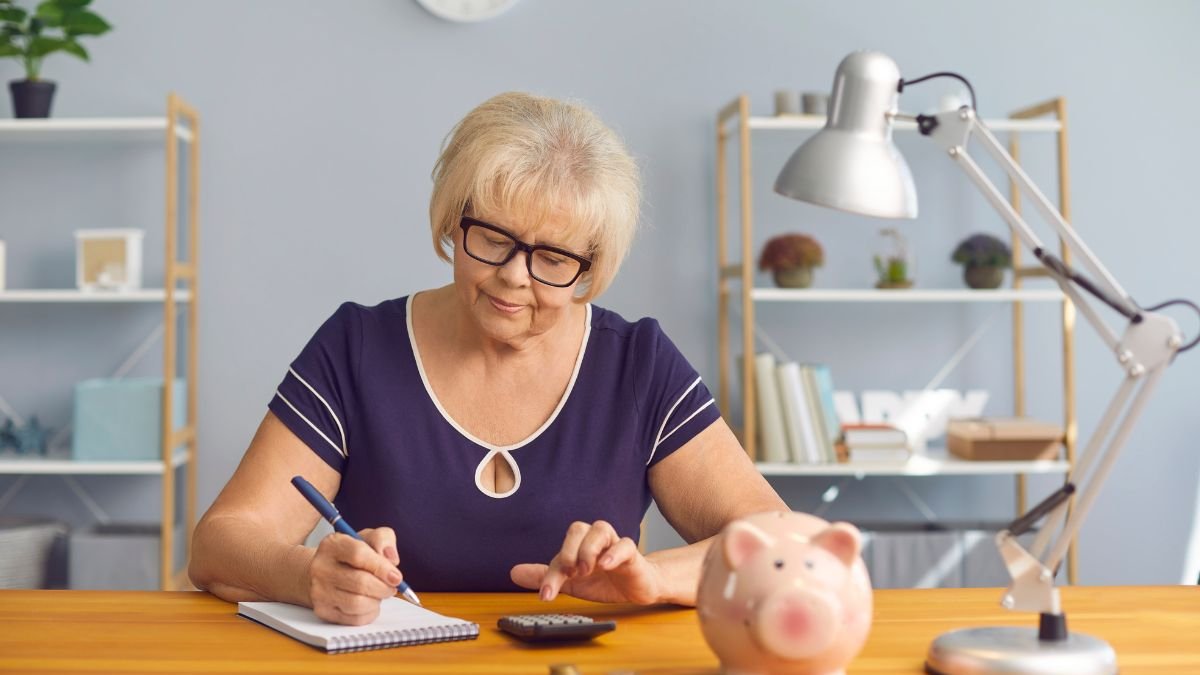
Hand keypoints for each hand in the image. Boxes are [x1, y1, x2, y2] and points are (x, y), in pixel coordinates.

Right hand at [307, 527, 402, 624]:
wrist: (324, 573)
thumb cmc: (350, 556)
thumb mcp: (367, 538)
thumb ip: (383, 539)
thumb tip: (391, 558)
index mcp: (332, 545)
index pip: (358, 555)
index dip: (382, 567)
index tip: (397, 576)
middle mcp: (321, 568)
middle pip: (360, 582)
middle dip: (383, 587)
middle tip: (392, 587)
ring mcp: (319, 591)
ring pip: (358, 603)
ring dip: (376, 601)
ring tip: (378, 593)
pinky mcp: (323, 611)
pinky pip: (355, 619)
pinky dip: (369, 613)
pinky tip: (369, 603)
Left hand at [510, 520, 663, 604]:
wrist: (637, 587)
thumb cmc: (605, 581)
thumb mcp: (573, 584)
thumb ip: (547, 577)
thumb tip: (514, 572)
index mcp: (579, 547)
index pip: (560, 553)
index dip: (551, 575)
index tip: (546, 595)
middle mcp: (594, 541)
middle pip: (578, 529)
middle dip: (569, 550)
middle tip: (570, 573)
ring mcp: (613, 545)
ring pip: (600, 529)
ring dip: (589, 549)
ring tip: (586, 569)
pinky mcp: (632, 554)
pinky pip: (624, 544)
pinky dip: (614, 553)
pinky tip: (605, 565)